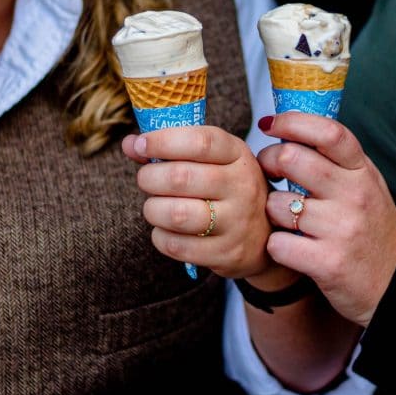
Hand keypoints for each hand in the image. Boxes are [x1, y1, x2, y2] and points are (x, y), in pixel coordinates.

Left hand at [122, 126, 271, 277]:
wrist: (265, 237)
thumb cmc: (228, 190)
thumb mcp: (212, 161)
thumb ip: (171, 148)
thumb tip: (130, 144)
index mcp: (238, 155)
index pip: (200, 141)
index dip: (163, 141)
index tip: (140, 144)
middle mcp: (242, 186)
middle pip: (181, 178)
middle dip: (149, 178)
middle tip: (146, 181)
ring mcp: (237, 222)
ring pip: (176, 214)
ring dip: (152, 209)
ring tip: (155, 207)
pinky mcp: (228, 253)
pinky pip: (177, 246)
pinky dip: (160, 237)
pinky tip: (165, 231)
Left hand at [257, 113, 395, 326]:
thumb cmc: (373, 232)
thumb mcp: (367, 186)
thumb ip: (337, 160)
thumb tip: (293, 129)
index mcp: (363, 173)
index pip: (329, 132)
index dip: (293, 122)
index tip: (273, 124)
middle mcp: (354, 196)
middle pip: (291, 159)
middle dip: (268, 162)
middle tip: (269, 172)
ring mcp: (341, 229)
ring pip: (277, 204)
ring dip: (272, 212)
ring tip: (287, 220)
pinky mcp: (327, 262)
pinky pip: (277, 243)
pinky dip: (276, 246)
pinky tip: (291, 248)